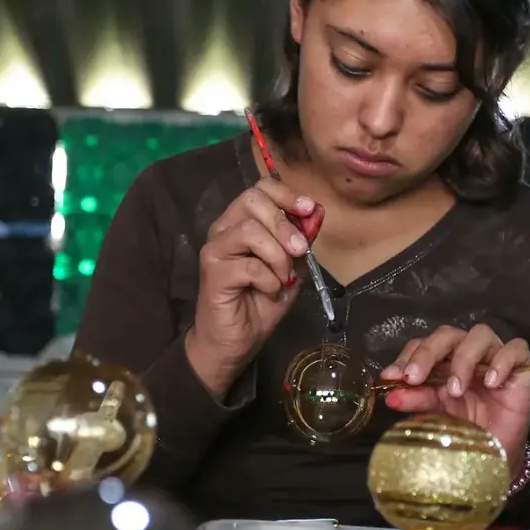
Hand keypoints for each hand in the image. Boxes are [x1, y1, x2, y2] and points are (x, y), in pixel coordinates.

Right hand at [187, 180, 323, 398]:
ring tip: (284, 278)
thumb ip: (302, 241)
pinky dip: (269, 279)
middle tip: (300, 250)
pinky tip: (271, 292)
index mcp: (242, 222)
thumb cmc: (261, 302)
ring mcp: (215, 249)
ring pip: (249, 231)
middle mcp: (224, 229)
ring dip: (277, 255)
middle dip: (283, 223)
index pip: (260, 189)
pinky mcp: (213, 273)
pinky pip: (248, 265)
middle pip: (253, 200)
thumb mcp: (292, 268)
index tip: (308, 210)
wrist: (236, 341)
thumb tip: (317, 213)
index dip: (286, 194)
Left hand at [379, 324, 529, 474]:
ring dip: (463, 359)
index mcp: (443, 360)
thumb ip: (417, 400)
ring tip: (455, 390)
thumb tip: (391, 396)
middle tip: (414, 378)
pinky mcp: (522, 366)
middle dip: (427, 353)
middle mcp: (468, 352)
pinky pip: (516, 349)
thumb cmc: (467, 430)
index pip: (422, 344)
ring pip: (480, 334)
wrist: (497, 455)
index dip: (407, 357)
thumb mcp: (437, 414)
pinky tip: (491, 383)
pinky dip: (501, 362)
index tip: (391, 378)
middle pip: (447, 334)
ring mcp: (495, 356)